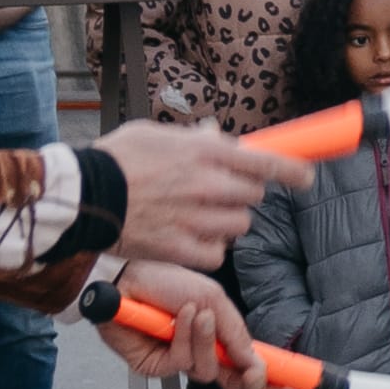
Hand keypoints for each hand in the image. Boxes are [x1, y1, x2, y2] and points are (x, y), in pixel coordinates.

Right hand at [86, 116, 282, 275]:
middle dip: (242, 194)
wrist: (83, 195)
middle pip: (253, 197)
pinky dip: (209, 249)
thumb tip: (217, 135)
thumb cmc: (115, 159)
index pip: (267, 162)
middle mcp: (208, 186)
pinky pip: (216, 254)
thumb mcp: (156, 134)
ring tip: (200, 216)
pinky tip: (190, 238)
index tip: (306, 177)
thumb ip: (194, 138)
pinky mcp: (181, 249)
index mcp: (205, 153)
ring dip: (227, 222)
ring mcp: (196, 219)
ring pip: (238, 226)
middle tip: (219, 193)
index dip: (293, 171)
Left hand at [109, 274, 267, 388]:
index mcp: (219, 337)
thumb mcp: (215, 300)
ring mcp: (178, 361)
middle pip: (232, 384)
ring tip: (199, 315)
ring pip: (207, 371)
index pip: (246, 366)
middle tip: (255, 374)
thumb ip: (236, 333)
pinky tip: (179, 319)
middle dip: (248, 382)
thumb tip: (255, 360)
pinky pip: (181, 363)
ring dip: (206, 342)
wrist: (128, 280)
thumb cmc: (166, 282)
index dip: (266, 380)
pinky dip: (184, 339)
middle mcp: (200, 352)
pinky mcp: (156, 366)